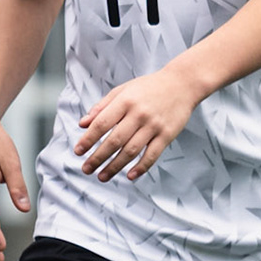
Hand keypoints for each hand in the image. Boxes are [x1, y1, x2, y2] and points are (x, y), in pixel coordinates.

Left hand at [76, 67, 199, 181]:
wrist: (182, 84)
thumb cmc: (148, 87)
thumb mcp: (122, 90)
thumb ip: (101, 107)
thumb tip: (82, 124)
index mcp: (124, 102)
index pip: (101, 124)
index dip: (88, 139)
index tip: (78, 151)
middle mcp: (138, 114)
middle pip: (115, 141)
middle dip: (98, 157)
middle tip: (86, 169)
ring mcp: (154, 126)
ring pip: (131, 151)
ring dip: (115, 166)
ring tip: (102, 176)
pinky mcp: (167, 135)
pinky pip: (152, 154)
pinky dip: (141, 167)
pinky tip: (130, 176)